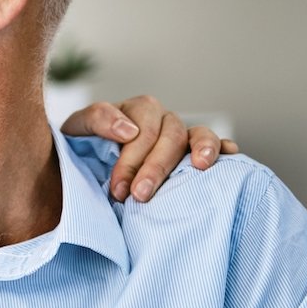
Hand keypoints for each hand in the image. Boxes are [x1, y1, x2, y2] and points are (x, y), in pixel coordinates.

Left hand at [59, 95, 238, 202]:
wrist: (88, 164)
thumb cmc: (83, 150)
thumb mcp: (76, 131)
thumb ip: (95, 121)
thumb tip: (128, 131)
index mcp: (133, 111)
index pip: (138, 127)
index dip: (130, 159)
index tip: (118, 189)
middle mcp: (160, 119)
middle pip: (168, 134)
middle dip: (155, 166)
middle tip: (140, 196)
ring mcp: (180, 133)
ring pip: (196, 134)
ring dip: (201, 147)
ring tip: (201, 166)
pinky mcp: (195, 150)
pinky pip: (217, 143)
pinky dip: (224, 148)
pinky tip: (230, 156)